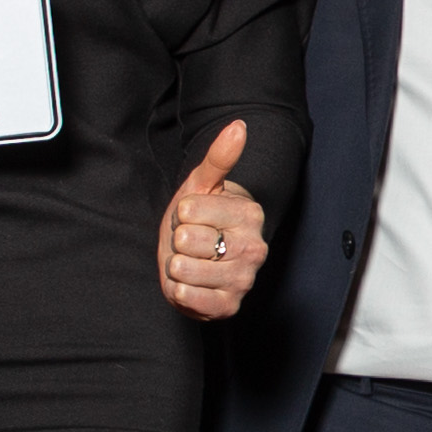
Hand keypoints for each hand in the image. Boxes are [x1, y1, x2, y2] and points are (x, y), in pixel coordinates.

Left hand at [160, 121, 267, 321]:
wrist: (202, 257)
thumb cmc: (200, 218)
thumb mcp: (202, 185)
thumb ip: (219, 157)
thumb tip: (239, 126)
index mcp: (249, 214)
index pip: (188, 211)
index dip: (180, 214)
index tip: (194, 218)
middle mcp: (254, 248)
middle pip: (184, 240)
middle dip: (178, 241)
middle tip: (192, 242)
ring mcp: (244, 279)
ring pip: (182, 269)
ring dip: (177, 266)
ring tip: (192, 261)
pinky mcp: (229, 306)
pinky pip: (187, 297)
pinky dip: (180, 291)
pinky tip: (193, 283)